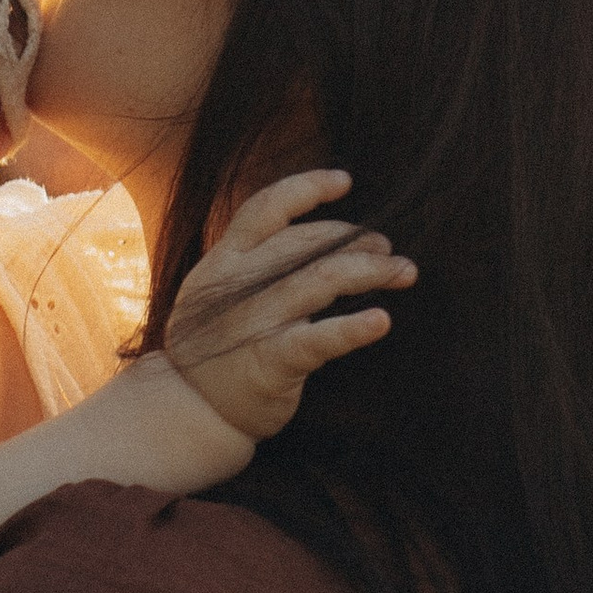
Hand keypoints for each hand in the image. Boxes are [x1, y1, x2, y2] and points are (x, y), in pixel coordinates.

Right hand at [161, 168, 414, 442]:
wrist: (188, 411)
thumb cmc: (213, 349)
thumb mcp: (214, 293)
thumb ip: (251, 263)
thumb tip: (313, 239)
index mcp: (223, 260)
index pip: (266, 208)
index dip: (307, 188)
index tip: (344, 181)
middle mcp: (239, 284)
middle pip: (306, 243)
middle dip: (354, 239)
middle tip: (388, 248)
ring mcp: (255, 322)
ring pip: (323, 280)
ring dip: (371, 271)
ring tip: (404, 271)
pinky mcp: (272, 362)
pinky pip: (319, 340)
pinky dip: (353, 329)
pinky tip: (380, 320)